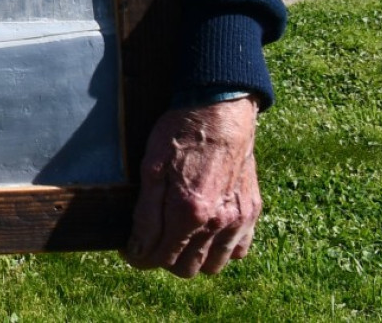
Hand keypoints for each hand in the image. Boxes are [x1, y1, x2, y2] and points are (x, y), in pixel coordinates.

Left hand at [123, 97, 261, 275]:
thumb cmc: (180, 134)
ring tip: (178, 236)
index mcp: (188, 213)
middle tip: (152, 239)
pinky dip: (222, 250)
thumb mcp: (150, 168)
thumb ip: (145, 214)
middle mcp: (217, 223)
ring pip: (213, 266)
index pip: (158, 257)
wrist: (220, 112)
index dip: (138, 257)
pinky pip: (239, 251)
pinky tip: (207, 232)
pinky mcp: (252, 213)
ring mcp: (238, 220)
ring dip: (193, 258)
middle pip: (186, 269)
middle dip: (164, 259)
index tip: (130, 248)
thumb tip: (137, 249)